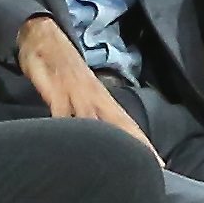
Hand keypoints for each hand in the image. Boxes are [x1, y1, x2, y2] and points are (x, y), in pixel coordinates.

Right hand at [14, 12, 157, 156]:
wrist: (43, 36)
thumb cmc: (63, 69)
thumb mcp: (80, 91)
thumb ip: (90, 113)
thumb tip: (100, 136)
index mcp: (102, 100)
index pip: (128, 125)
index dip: (143, 144)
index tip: (160, 164)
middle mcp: (95, 97)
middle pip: (120, 125)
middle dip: (136, 145)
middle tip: (152, 166)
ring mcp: (76, 93)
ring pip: (95, 120)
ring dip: (107, 139)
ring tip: (117, 161)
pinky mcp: (56, 89)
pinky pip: (62, 111)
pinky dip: (67, 125)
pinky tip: (70, 141)